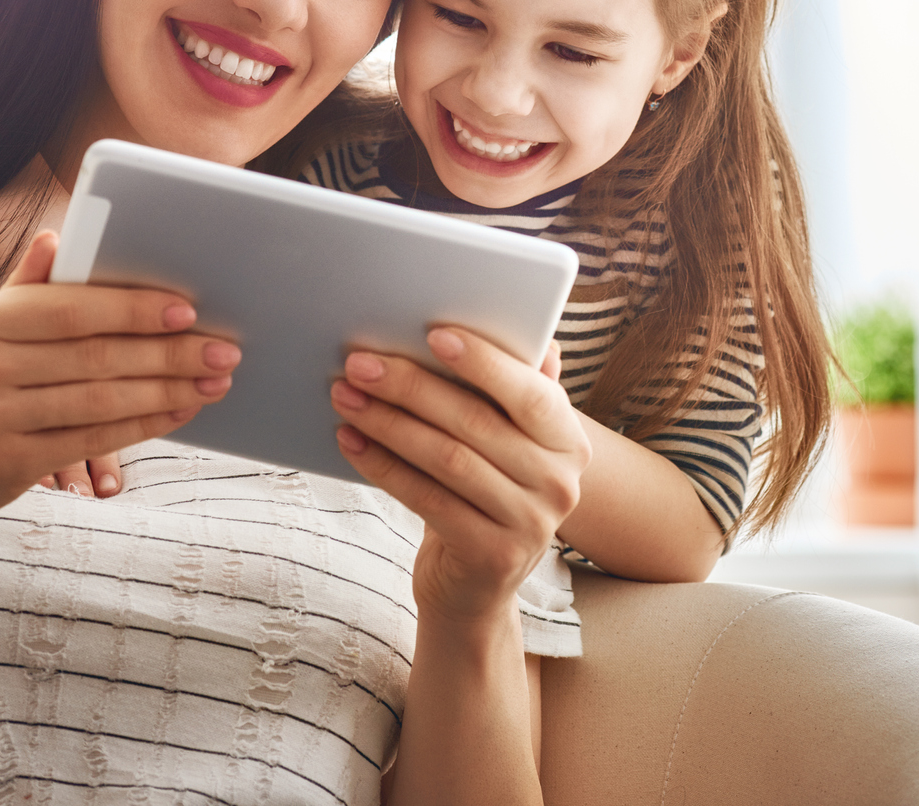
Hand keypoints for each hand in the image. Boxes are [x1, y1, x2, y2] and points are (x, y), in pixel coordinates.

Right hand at [0, 230, 239, 531]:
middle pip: (96, 355)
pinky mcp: (9, 462)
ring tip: (214, 381)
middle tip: (223, 350)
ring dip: (168, 391)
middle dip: (170, 353)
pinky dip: (144, 425)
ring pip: (101, 400)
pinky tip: (179, 413)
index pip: (71, 308)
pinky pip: (93, 440)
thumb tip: (56, 235)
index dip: (134, 308)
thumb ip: (26, 286)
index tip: (190, 309)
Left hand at [331, 334, 589, 623]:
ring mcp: (530, 524)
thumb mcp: (508, 444)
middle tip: (360, 363)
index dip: (485, 362)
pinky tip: (351, 442)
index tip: (433, 333)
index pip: (532, 394)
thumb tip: (522, 330)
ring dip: (389, 423)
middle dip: (412, 387)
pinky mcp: (491, 556)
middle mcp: (561, 483)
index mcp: (571, 441)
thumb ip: (515, 391)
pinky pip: (427, 499)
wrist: (476, 588)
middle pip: (477, 423)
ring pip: (447, 459)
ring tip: (346, 397)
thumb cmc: (485, 493)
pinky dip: (383, 467)